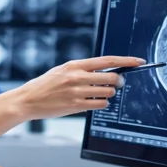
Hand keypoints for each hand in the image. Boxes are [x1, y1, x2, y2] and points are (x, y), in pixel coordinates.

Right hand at [9, 56, 145, 119]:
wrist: (27, 100)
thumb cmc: (44, 85)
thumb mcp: (62, 71)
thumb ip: (82, 70)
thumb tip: (106, 70)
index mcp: (74, 65)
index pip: (107, 60)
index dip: (126, 61)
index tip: (138, 61)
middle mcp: (77, 77)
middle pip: (111, 77)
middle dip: (118, 81)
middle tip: (117, 83)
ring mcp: (77, 92)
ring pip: (108, 92)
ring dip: (108, 93)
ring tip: (99, 94)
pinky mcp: (76, 106)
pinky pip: (100, 104)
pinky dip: (101, 103)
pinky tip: (94, 102)